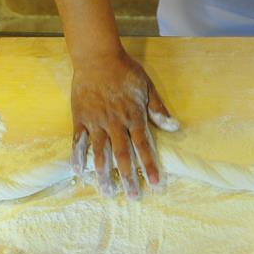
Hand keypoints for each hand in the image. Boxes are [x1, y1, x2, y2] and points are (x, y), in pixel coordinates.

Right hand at [71, 48, 178, 197]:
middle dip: (128, 177)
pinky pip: (78, 141)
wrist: (97, 56)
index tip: (155, 184)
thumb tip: (175, 127)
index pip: (144, 146)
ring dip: (103, 174)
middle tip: (133, 197)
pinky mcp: (80, 118)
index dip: (149, 166)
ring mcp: (96, 122)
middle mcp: (115, 123)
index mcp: (133, 116)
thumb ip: (158, 110)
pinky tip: (79, 172)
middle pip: (122, 155)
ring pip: (100, 152)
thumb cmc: (125, 71)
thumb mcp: (147, 87)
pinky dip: (78, 157)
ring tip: (107, 192)